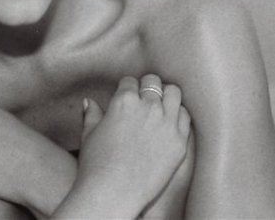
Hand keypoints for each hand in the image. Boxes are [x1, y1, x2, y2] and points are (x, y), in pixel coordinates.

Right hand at [74, 74, 190, 211]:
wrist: (113, 193)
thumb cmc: (96, 166)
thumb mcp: (89, 135)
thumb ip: (92, 114)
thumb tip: (89, 102)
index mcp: (124, 101)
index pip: (130, 81)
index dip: (127, 88)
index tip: (128, 95)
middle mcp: (148, 107)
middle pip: (153, 83)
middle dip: (147, 87)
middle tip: (144, 99)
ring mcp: (166, 122)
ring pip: (174, 93)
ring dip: (166, 96)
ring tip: (161, 106)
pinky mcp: (179, 140)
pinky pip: (185, 116)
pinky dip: (178, 115)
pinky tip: (171, 122)